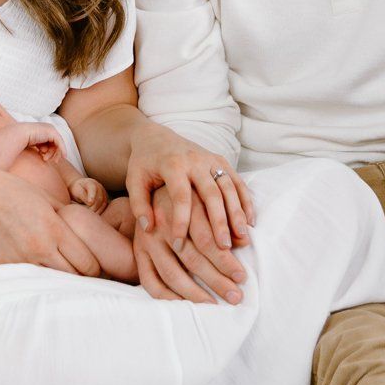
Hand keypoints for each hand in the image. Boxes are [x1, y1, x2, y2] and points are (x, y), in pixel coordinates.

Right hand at [0, 162, 102, 277]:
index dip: (95, 267)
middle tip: (83, 271)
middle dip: (82, 276)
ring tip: (64, 269)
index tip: (95, 264)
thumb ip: (69, 218)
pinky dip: (40, 275)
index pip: (87, 263)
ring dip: (62, 278)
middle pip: (74, 277)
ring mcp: (21, 259)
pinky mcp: (6, 265)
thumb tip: (87, 232)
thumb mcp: (48, 199)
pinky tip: (41, 266)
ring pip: (53, 281)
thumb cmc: (14, 191)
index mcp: (54, 230)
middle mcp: (39, 248)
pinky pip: (31, 277)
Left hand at [125, 122, 253, 305]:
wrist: (156, 137)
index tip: (179, 245)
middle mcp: (195, 160)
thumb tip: (149, 229)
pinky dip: (246, 201)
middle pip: (211, 192)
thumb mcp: (133, 181)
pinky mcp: (221, 160)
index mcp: (172, 165)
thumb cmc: (144, 164)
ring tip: (242, 238)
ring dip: (237, 213)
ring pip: (229, 187)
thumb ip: (138, 205)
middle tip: (224, 247)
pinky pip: (237, 181)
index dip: (181, 221)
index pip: (180, 196)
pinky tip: (250, 222)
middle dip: (219, 221)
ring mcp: (210, 159)